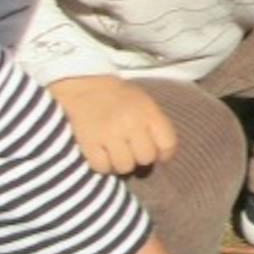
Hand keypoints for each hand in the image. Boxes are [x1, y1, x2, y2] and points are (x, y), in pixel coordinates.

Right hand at [47, 74, 176, 174]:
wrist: (84, 85)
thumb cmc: (120, 98)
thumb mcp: (146, 104)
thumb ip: (157, 127)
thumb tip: (162, 157)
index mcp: (148, 112)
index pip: (168, 144)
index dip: (164, 153)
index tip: (156, 151)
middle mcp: (131, 123)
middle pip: (146, 158)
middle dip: (140, 156)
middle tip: (131, 149)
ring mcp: (108, 133)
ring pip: (125, 166)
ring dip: (121, 163)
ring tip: (116, 153)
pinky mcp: (88, 142)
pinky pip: (102, 168)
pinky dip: (103, 166)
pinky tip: (103, 156)